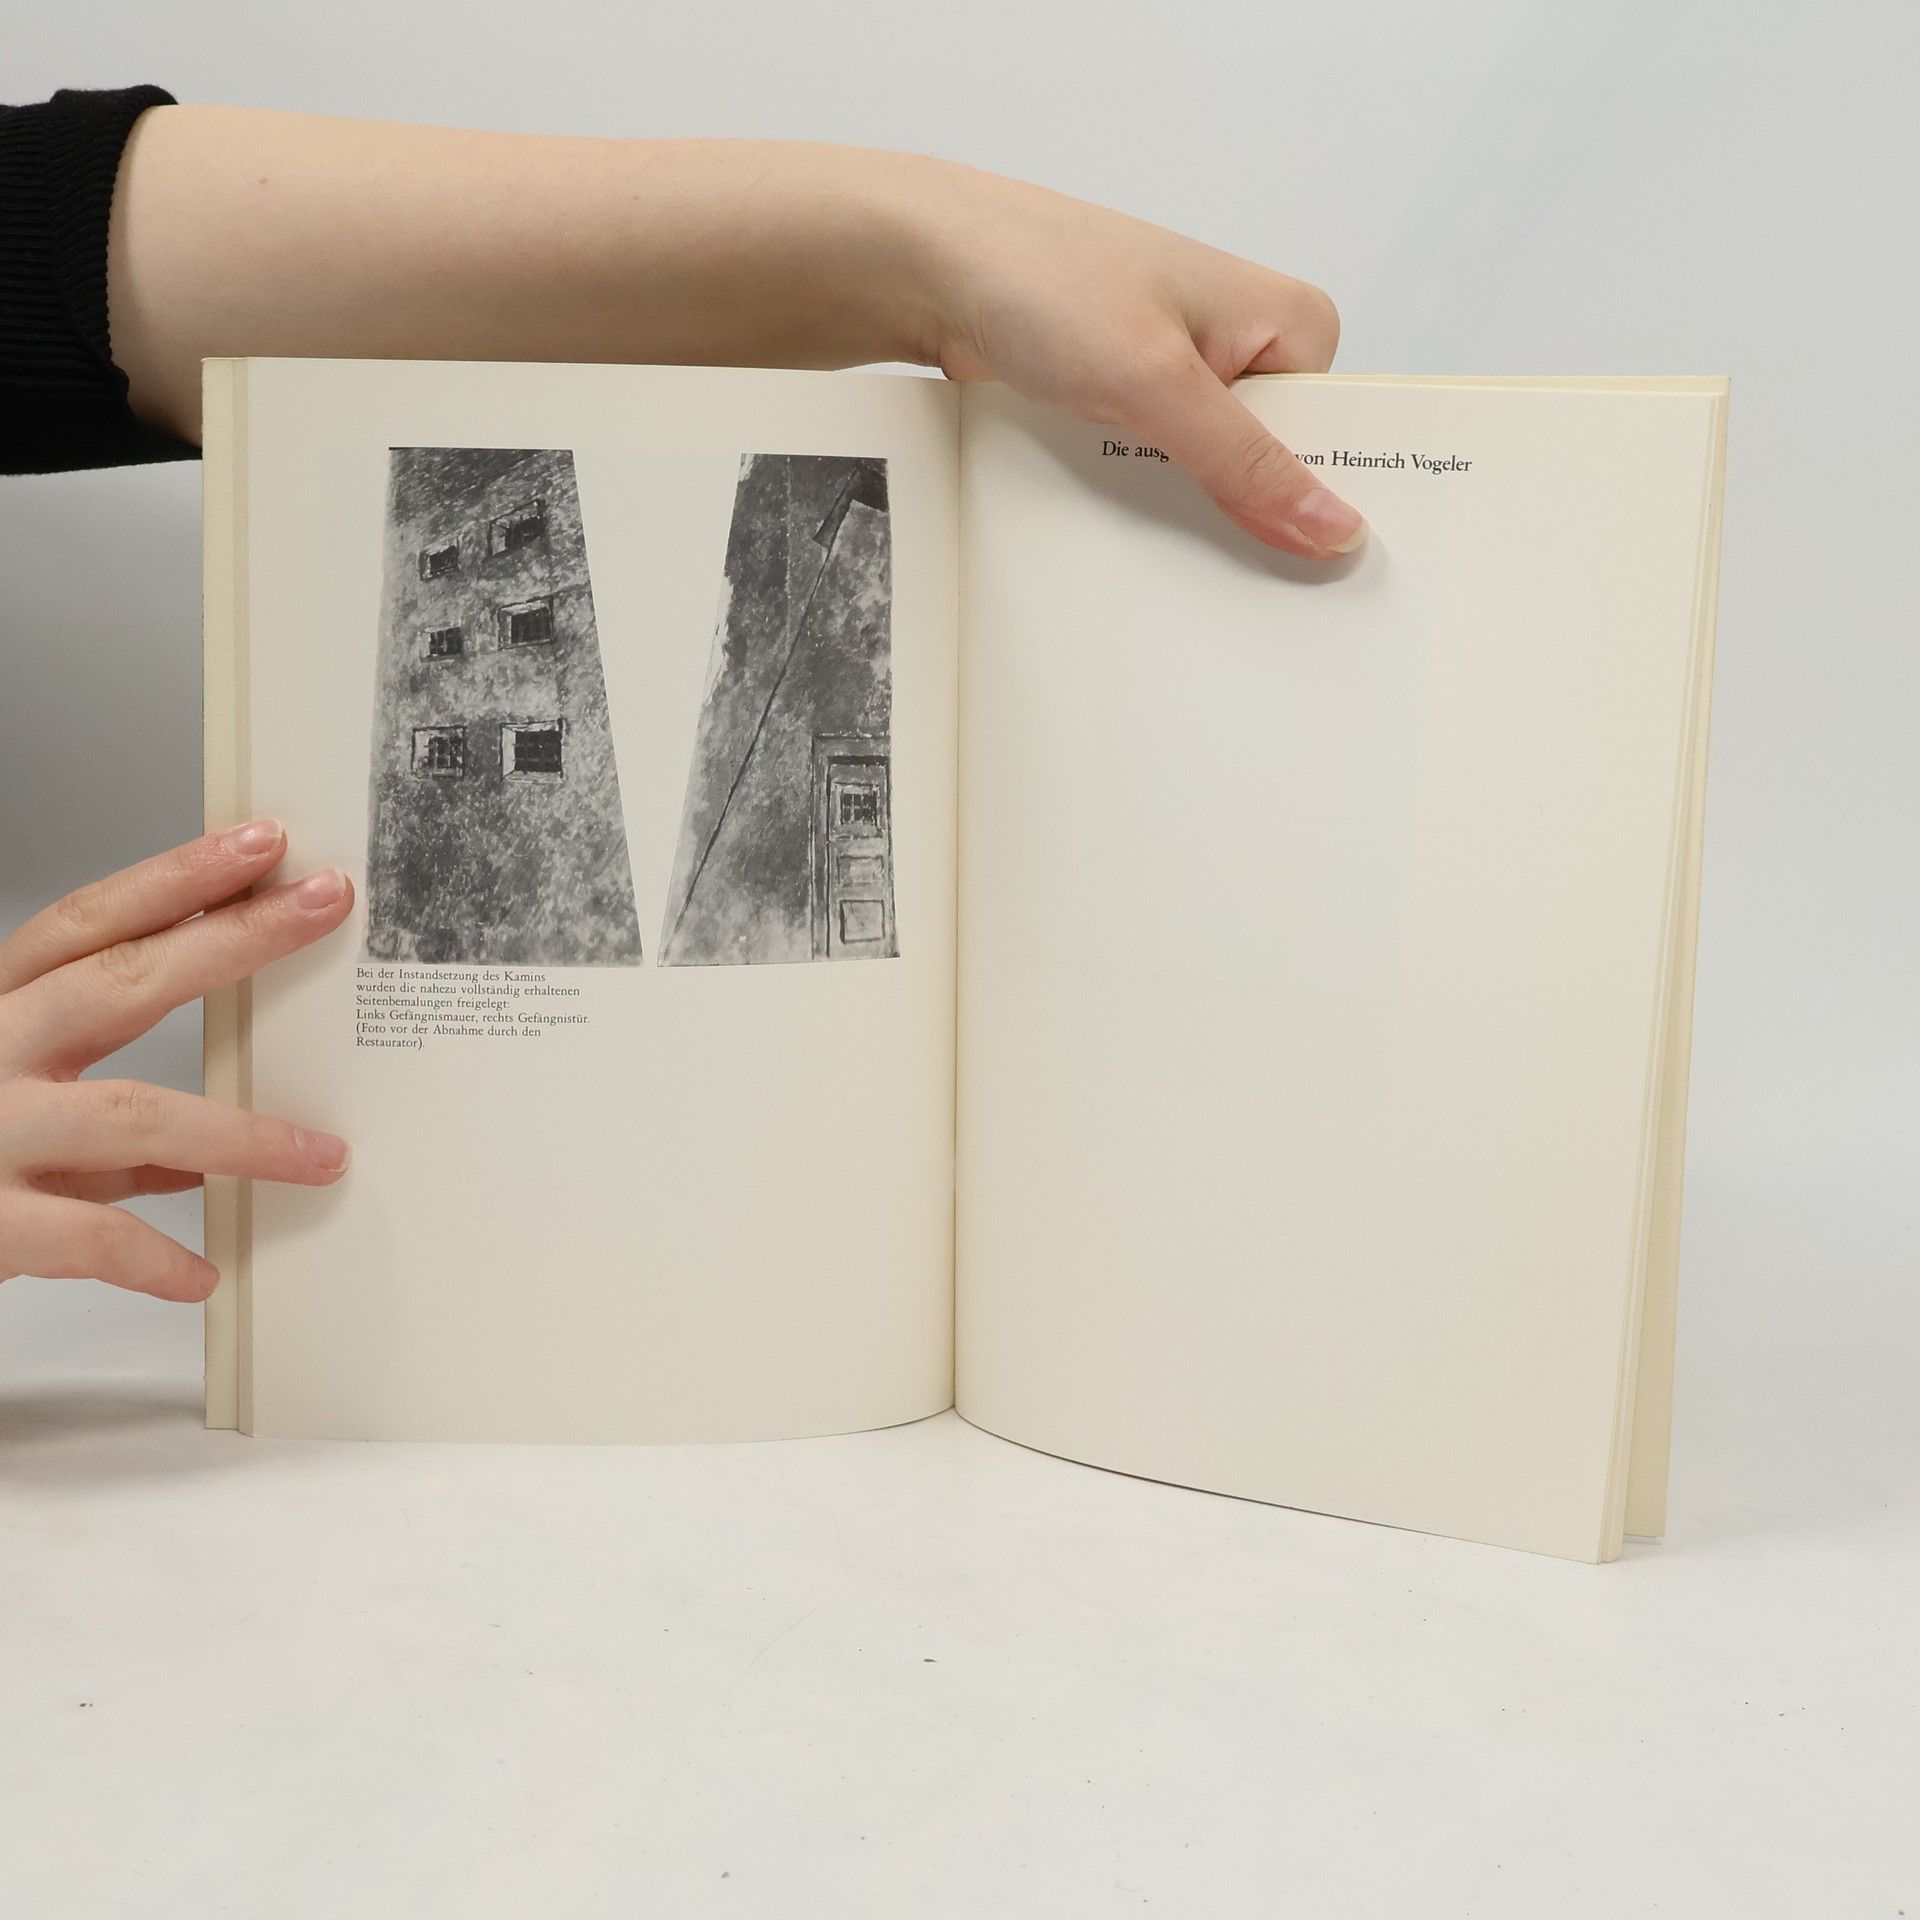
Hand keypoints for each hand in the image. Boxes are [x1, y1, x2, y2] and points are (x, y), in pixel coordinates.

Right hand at [0, 823, 353, 1301]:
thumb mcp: (7, 1116)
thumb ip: (100, 1137)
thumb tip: (195, 1158)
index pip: (86, 923)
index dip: (174, 878)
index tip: (257, 844)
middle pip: (118, 980)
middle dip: (230, 939)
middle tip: (322, 905)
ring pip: (131, 1113)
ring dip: (241, 1137)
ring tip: (321, 1157)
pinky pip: (89, 1237)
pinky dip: (155, 1259)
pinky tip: (202, 1273)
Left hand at [919, 167, 1361, 558]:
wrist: (931, 267)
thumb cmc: (1044, 282)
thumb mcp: (1159, 386)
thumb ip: (1246, 464)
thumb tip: (1336, 527)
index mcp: (1288, 320)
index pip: (1338, 435)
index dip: (1321, 503)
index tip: (1312, 575)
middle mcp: (1245, 340)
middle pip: (1275, 460)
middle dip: (1247, 511)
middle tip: (1229, 572)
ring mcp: (1185, 369)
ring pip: (1212, 470)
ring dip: (1185, 507)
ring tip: (1162, 540)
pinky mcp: (1130, 394)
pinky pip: (1159, 466)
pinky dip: (1141, 492)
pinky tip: (1123, 522)